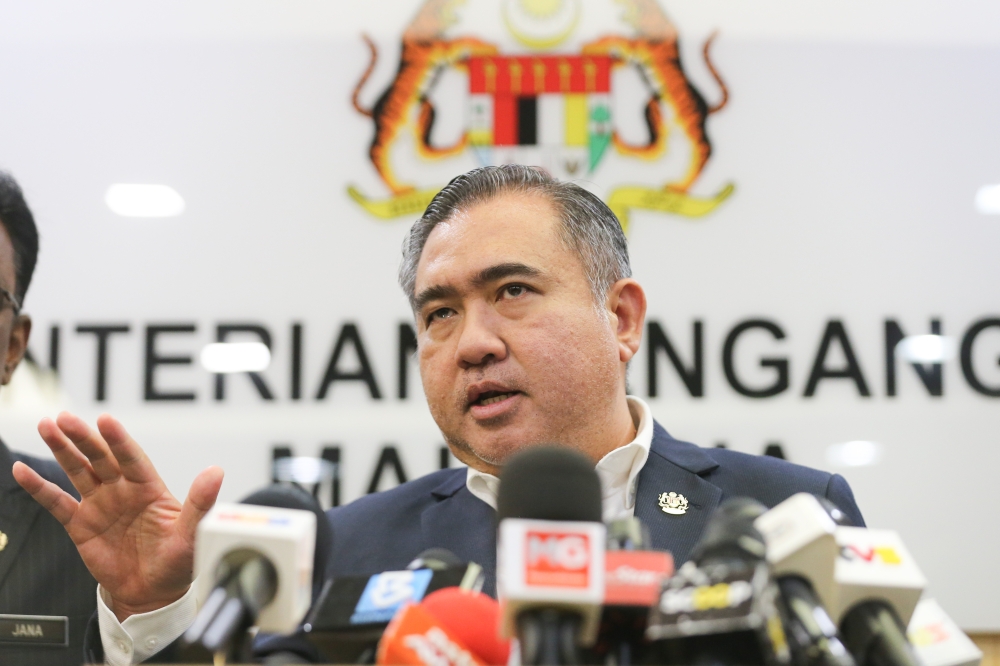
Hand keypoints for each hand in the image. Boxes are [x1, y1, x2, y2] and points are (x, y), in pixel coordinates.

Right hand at [12, 412, 223, 621]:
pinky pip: (56, 501)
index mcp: (149, 488)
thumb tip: (216, 472)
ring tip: (47, 426)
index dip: (118, 440)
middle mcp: (123, 490)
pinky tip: (22, 470)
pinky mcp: (81, 524)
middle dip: (83, 438)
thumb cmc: (177, 563)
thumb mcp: (191, 534)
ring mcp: (100, 504)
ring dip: (62, 449)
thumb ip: (200, 503)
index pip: (132, 458)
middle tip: (64, 418)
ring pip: (78, 470)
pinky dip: (39, 486)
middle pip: (100, 457)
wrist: (153, 593)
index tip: (106, 420)